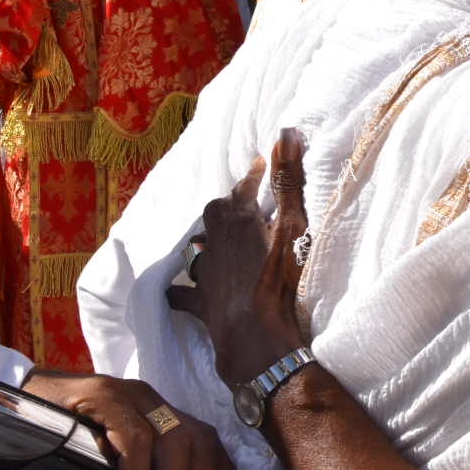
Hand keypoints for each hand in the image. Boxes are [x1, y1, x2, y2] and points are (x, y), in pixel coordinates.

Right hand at [21, 372, 239, 469]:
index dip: (220, 468)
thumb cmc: (61, 432)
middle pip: (196, 439)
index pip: (203, 435)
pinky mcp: (101, 396)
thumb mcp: (110, 449)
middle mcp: (148, 398)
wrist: (14, 396)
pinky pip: (133, 438)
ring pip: (173, 439)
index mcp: (155, 409)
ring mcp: (127, 394)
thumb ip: (141, 465)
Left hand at [168, 129, 308, 386]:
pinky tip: (176, 290)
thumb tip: (287, 133)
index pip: (244, 187)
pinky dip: (180, 289)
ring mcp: (204, 273)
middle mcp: (216, 241)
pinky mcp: (200, 303)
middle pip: (215, 213)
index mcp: (238, 220)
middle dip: (228, 205)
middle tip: (243, 205)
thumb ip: (289, 180)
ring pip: (199, 247)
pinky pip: (183, 293)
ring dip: (208, 240)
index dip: (253, 175)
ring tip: (218, 238)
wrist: (255, 336)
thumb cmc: (279, 280)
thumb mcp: (293, 226)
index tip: (258, 163)